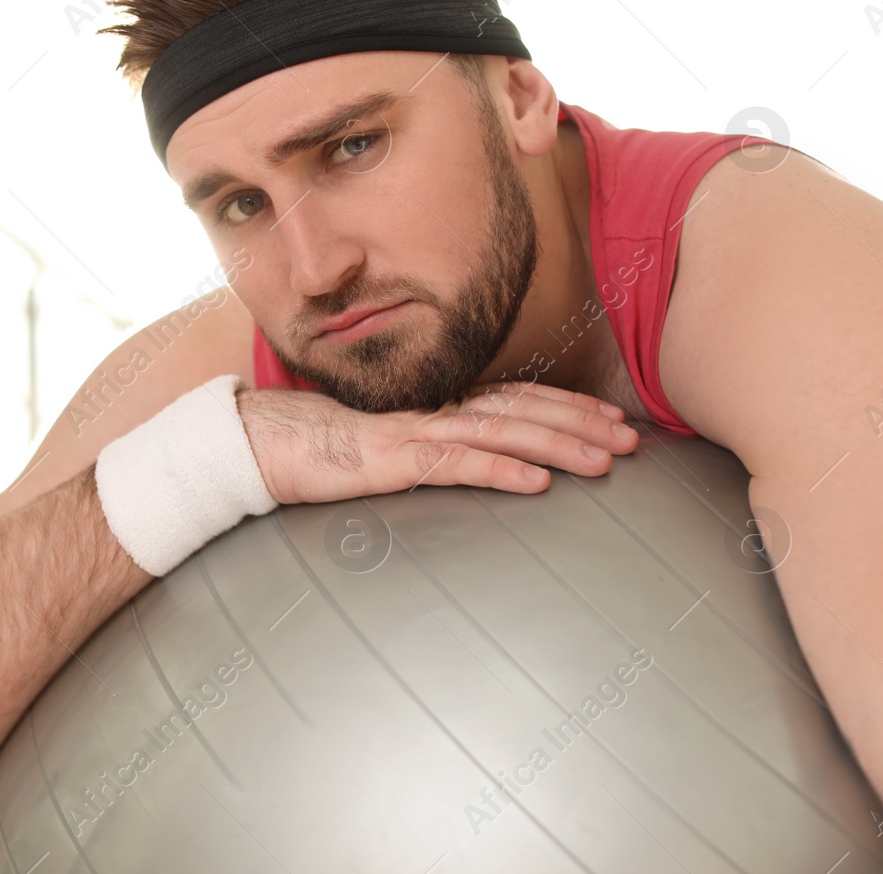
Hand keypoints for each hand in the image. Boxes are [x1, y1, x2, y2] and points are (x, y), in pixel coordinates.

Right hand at [237, 380, 638, 505]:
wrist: (250, 444)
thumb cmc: (311, 450)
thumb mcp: (381, 453)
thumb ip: (424, 452)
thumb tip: (468, 464)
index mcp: (431, 409)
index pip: (512, 400)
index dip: (565, 406)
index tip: (611, 421)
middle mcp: (428, 413)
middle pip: (519, 410)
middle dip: (580, 423)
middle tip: (631, 440)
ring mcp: (409, 433)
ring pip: (498, 431)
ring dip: (556, 445)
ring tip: (603, 461)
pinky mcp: (386, 459)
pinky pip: (452, 462)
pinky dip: (498, 468)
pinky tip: (536, 483)